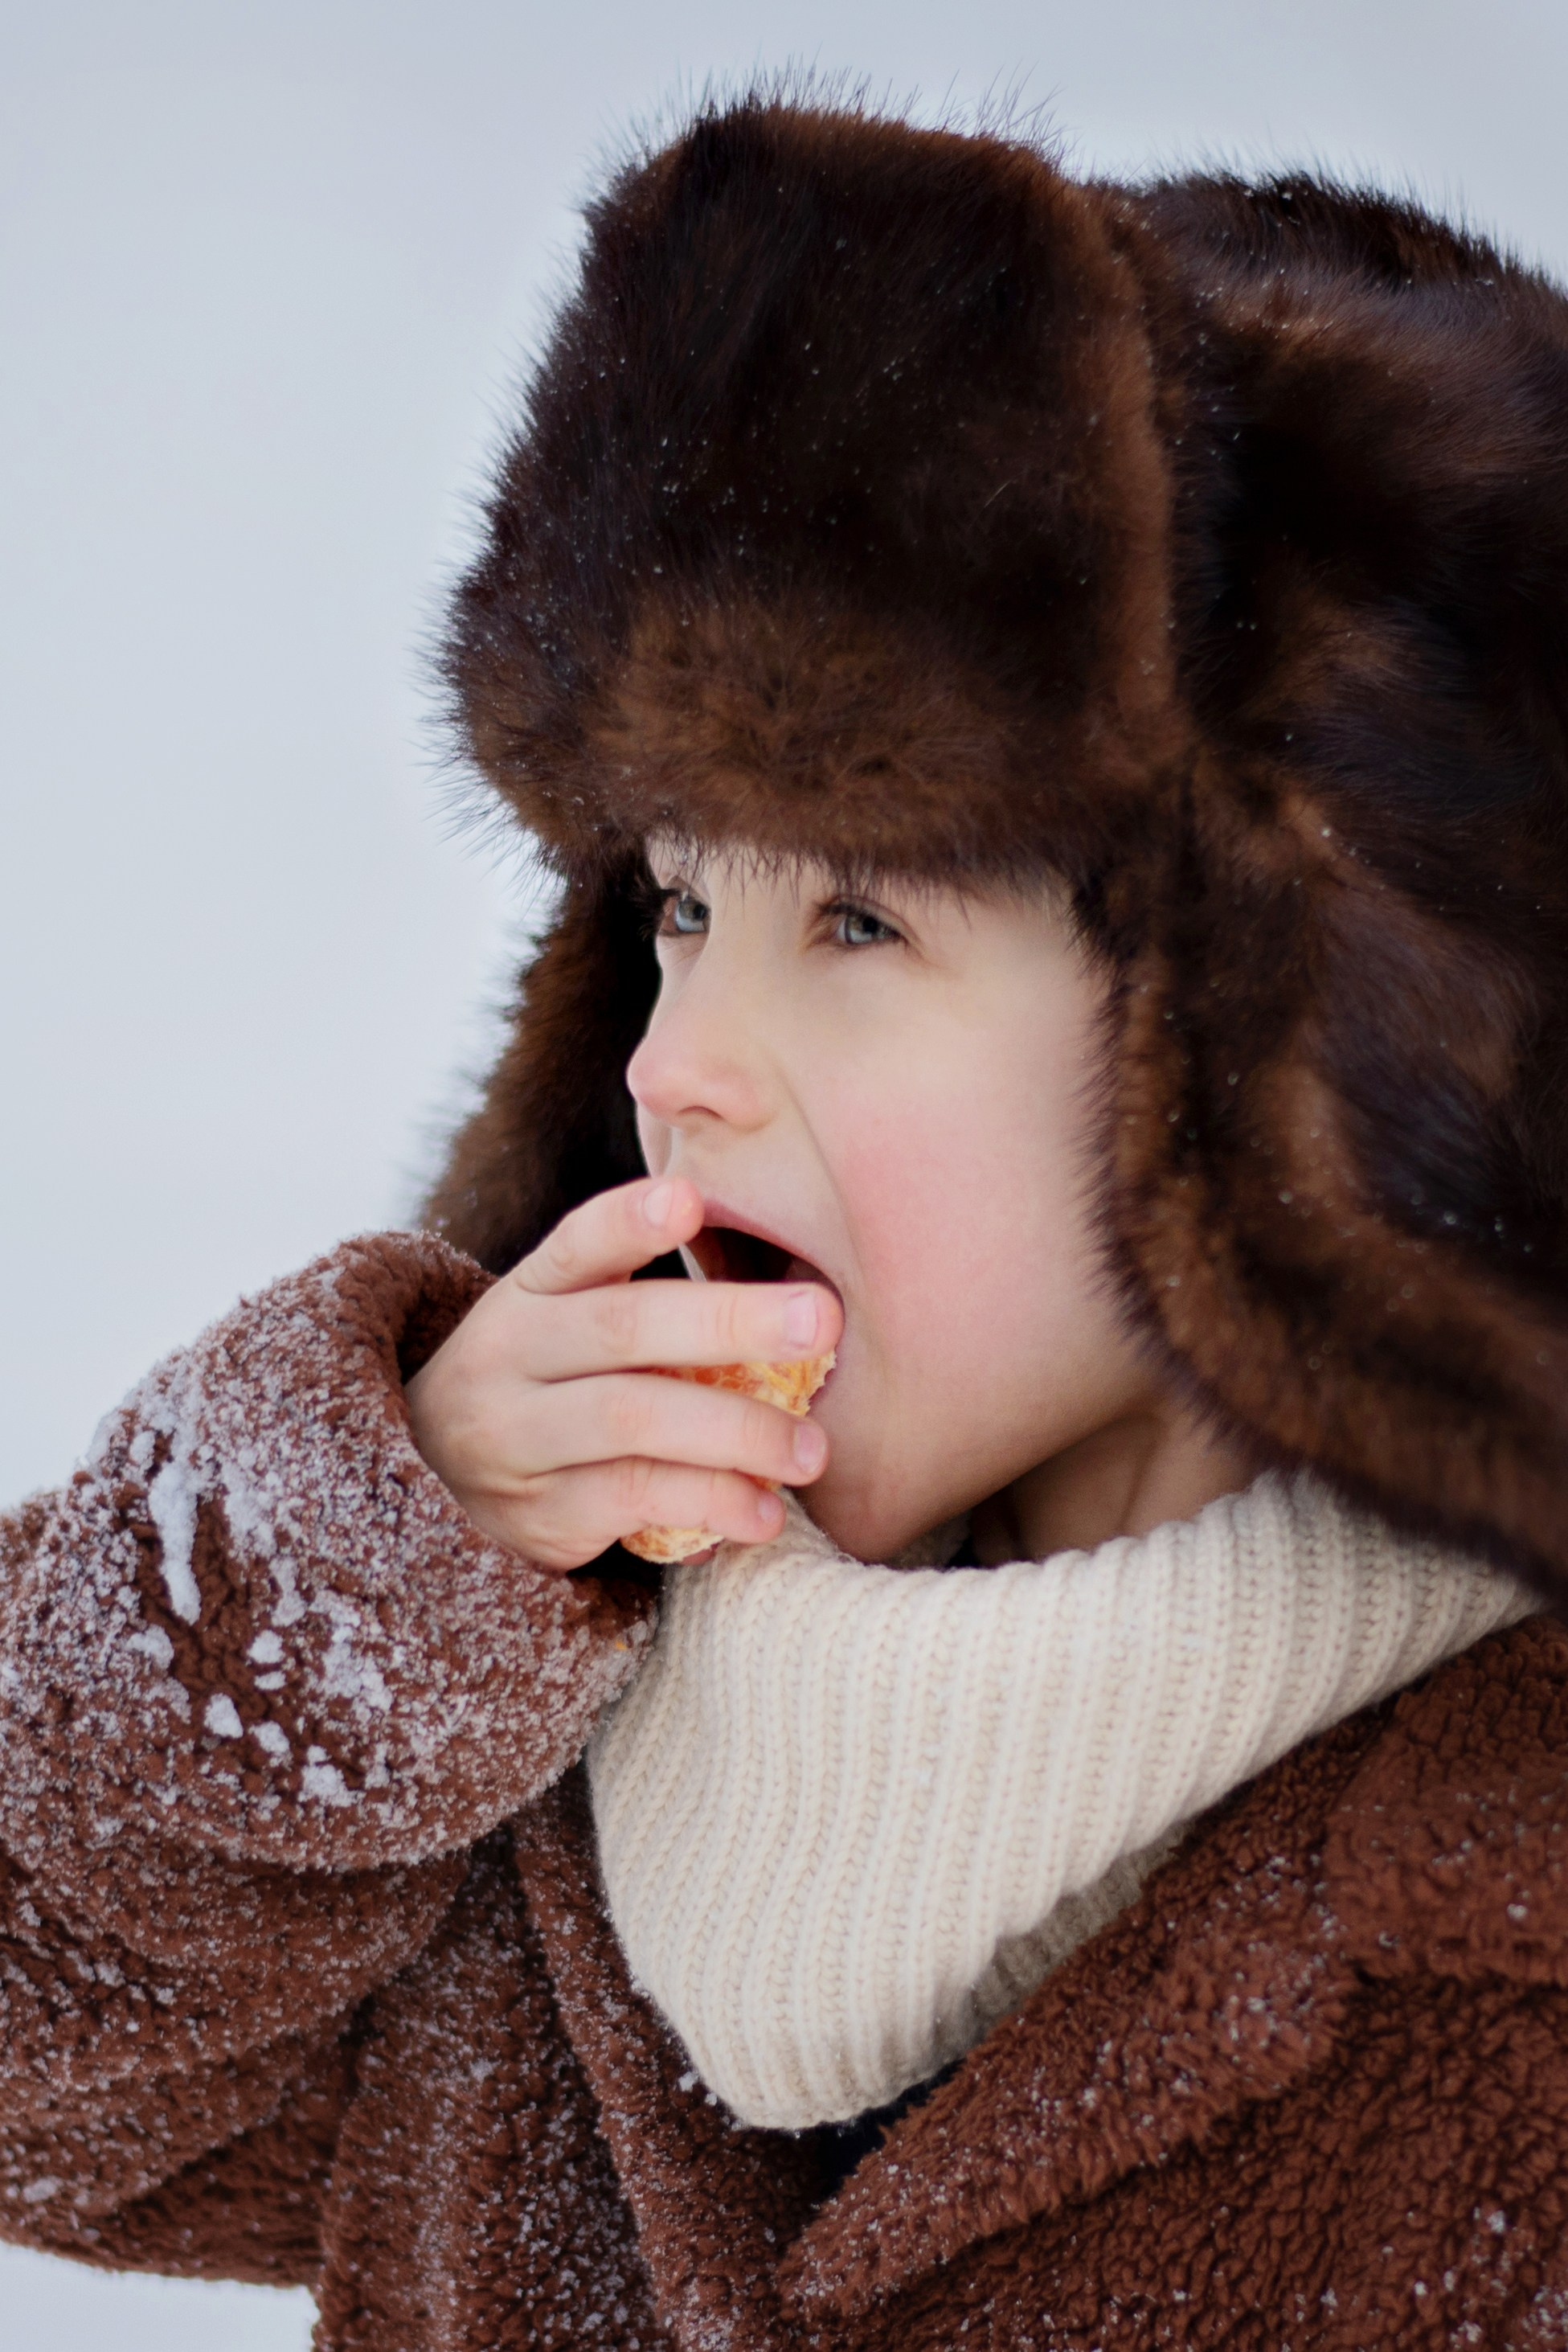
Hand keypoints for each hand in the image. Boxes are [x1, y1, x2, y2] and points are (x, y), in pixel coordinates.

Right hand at [405, 1176, 841, 1571]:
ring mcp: (517, 1437)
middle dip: (729, 1321)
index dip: (628, 1221)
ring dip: (737, 1430)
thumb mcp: (561, 1331)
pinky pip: (635, 1499)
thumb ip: (642, 1302)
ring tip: (811, 1450)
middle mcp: (510, 1356)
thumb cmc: (545, 1393)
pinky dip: (711, 1502)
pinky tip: (764, 1512)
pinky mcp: (539, 1515)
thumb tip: (790, 1292)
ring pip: (633, 1418)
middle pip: (622, 1327)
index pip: (574, 1246)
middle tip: (823, 1320)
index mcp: (528, 1295)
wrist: (435, 1491)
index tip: (688, 1197)